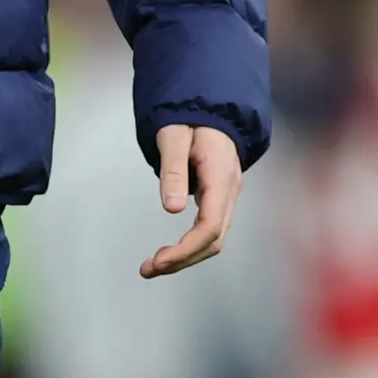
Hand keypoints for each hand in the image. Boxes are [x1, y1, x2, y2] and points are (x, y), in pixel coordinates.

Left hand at [142, 123, 241, 275]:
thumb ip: (174, 170)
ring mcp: (228, 196)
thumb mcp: (174, 137)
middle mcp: (230, 191)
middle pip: (214, 240)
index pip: (210, 226)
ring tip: (153, 265)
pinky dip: (191, 246)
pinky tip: (170, 251)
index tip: (158, 261)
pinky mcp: (221, 198)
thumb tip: (172, 209)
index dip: (185, 249)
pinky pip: (211, 229)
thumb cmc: (189, 118)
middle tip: (147, 270)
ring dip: (186, 257)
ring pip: (214, 239)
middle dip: (182, 260)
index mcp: (220, 177)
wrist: (211, 107)